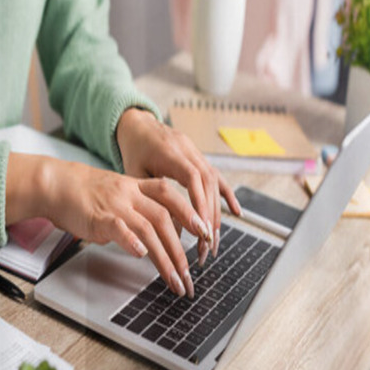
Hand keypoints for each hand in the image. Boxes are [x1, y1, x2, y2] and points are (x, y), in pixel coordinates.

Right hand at [5, 154, 206, 297]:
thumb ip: (139, 211)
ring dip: (165, 257)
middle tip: (190, 273)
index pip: (171, 197)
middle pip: (164, 220)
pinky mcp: (99, 218)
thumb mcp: (119, 195)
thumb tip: (155, 237)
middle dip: (180, 249)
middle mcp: (131, 194)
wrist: (57, 185)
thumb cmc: (87, 194)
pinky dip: (132, 241)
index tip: (206, 232)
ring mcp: (116, 206)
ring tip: (174, 279)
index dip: (191, 213)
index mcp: (138, 187)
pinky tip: (142, 255)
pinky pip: (120, 228)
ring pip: (148, 230)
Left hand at [116, 108, 241, 263]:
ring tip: (213, 239)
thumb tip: (168, 229)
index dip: (199, 203)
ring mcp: (197, 153)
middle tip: (207, 245)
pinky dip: (227, 196)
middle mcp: (188, 150)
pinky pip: (218, 177)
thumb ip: (149, 197)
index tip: (201, 229)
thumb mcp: (133, 173)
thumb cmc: (133, 150)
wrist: (139, 125)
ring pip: (214, 183)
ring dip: (216, 212)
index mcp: (169, 151)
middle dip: (209, 216)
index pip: (192, 177)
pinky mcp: (201, 158)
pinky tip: (236, 213)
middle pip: (207, 183)